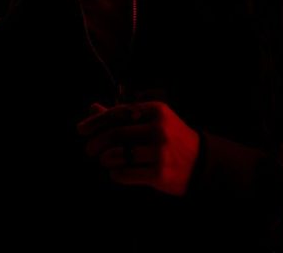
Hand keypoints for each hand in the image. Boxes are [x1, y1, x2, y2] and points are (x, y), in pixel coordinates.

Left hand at [76, 100, 200, 195]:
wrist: (201, 162)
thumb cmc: (170, 137)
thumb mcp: (151, 119)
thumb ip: (122, 115)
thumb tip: (93, 108)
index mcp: (155, 110)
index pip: (118, 113)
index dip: (96, 122)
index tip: (81, 129)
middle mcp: (158, 128)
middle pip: (116, 133)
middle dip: (97, 141)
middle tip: (88, 149)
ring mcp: (160, 152)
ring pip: (119, 155)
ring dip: (106, 158)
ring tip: (104, 159)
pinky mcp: (159, 173)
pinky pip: (126, 173)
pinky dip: (116, 173)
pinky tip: (116, 172)